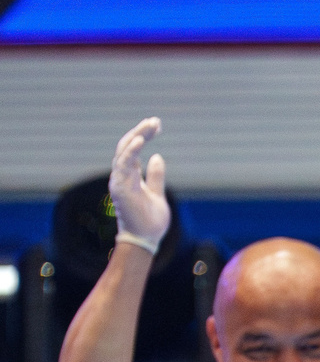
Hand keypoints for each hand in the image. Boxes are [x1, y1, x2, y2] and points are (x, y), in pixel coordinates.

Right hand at [108, 117, 170, 254]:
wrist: (145, 240)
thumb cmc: (149, 221)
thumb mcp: (157, 194)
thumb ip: (156, 176)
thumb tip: (158, 157)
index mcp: (129, 176)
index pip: (133, 150)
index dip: (143, 136)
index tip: (156, 125)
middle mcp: (121, 176)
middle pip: (126, 146)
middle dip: (140, 132)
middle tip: (155, 121)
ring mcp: (119, 181)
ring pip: (123, 152)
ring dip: (137, 136)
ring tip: (149, 125)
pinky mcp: (121, 188)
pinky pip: (123, 165)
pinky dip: (130, 151)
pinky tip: (140, 140)